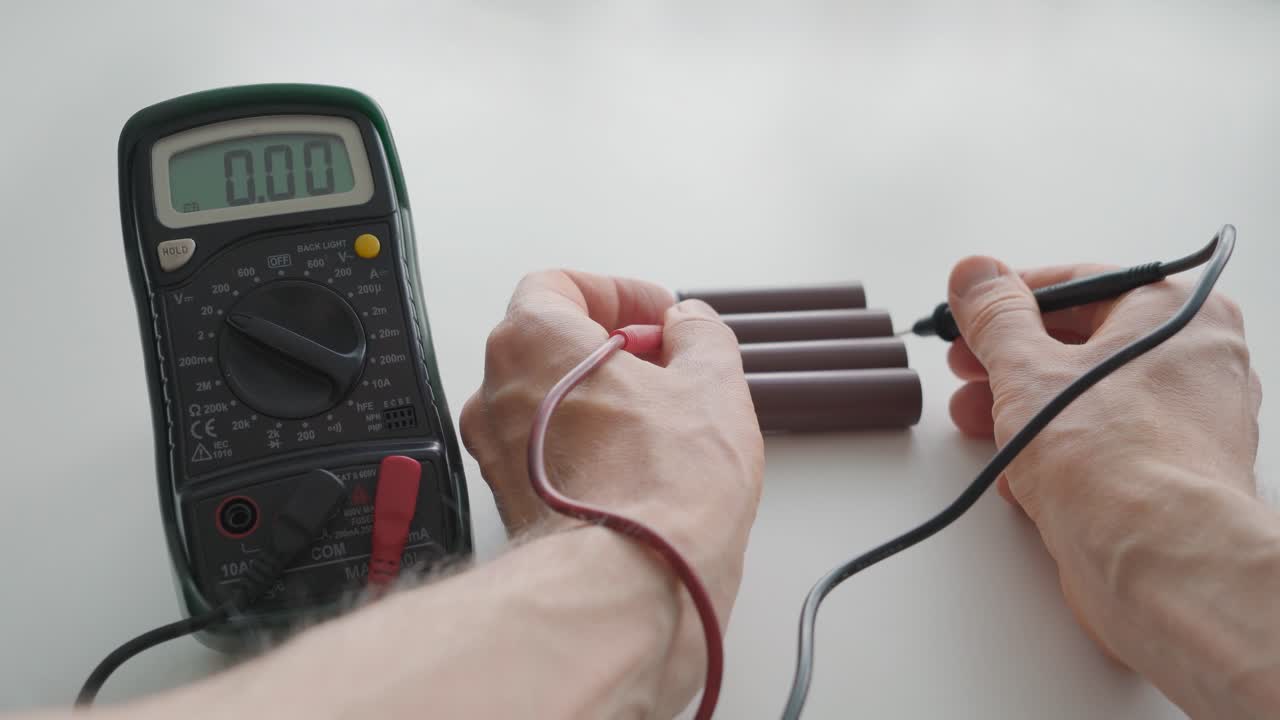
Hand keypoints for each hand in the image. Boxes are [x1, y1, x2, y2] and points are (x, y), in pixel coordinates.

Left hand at [460, 268, 763, 620]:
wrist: (629, 585)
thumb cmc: (660, 489)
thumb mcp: (711, 383)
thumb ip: (699, 334)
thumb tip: (691, 325)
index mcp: (532, 341)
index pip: (557, 284)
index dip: (617, 292)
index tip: (659, 315)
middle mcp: (497, 392)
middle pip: (549, 342)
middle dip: (612, 345)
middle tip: (667, 365)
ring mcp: (496, 451)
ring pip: (546, 399)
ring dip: (600, 396)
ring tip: (662, 418)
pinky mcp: (511, 500)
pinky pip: (545, 449)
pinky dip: (586, 442)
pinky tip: (640, 462)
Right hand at [944, 256, 1262, 659]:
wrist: (1156, 559)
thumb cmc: (1112, 457)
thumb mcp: (1025, 367)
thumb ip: (994, 315)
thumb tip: (975, 274)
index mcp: (1179, 311)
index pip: (1082, 284)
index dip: (1011, 298)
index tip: (969, 312)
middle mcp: (1198, 359)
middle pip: (1083, 343)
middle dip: (1009, 362)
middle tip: (965, 369)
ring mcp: (1191, 421)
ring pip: (1090, 399)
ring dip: (1022, 409)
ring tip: (975, 423)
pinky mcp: (1173, 475)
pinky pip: (1106, 446)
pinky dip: (1058, 452)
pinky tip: (1018, 473)